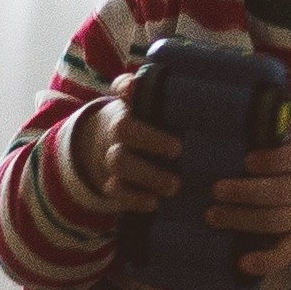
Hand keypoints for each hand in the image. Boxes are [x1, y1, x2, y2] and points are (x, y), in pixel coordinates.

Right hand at [71, 80, 180, 211]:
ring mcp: (112, 156)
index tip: (135, 92)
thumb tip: (155, 86)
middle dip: (151, 139)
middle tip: (178, 150)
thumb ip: (161, 97)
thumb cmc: (150, 126)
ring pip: (118, 162)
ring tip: (174, 186)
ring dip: (147, 174)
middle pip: (123, 128)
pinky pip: (114, 191)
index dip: (126, 87)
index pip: (122, 88)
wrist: (118, 150)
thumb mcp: (156, 110)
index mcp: (130, 106)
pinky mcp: (112, 182)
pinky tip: (154, 203)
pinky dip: (133, 199)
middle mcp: (117, 129)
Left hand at [208, 124, 290, 281]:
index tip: (246, 161)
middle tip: (216, 190)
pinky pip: (285, 255)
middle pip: (282, 192)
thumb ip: (282, 126)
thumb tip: (256, 102)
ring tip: (213, 216)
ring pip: (277, 221)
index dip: (272, 160)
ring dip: (243, 220)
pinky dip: (265, 261)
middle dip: (247, 192)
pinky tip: (242, 263)